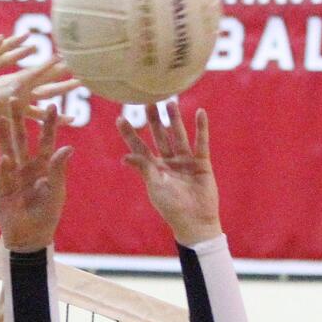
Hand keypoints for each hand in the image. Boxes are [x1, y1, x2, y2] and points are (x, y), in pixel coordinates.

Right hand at [0, 101, 71, 251]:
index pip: (45, 140)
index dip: (47, 124)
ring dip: (3, 134)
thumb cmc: (46, 214)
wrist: (30, 235)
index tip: (52, 106)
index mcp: (42, 165)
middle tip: (15, 99)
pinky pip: (2, 175)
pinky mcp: (0, 187)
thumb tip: (68, 146)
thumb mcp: (57, 191)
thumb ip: (58, 169)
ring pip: (6, 150)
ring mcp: (11, 175)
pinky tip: (6, 160)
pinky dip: (4, 168)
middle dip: (18, 119)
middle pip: (21, 138)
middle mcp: (25, 166)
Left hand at [116, 102, 221, 246]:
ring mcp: (185, 161)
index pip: (139, 147)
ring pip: (178, 136)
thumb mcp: (155, 186)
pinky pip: (201, 143)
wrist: (195, 220)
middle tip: (147, 100)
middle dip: (153, 120)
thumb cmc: (172, 207)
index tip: (120, 118)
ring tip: (170, 101)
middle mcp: (168, 162)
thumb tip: (125, 157)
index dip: (130, 134)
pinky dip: (201, 129)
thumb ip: (144, 168)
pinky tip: (200, 113)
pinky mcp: (201, 163)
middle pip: (159, 136)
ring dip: (174, 119)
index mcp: (153, 169)